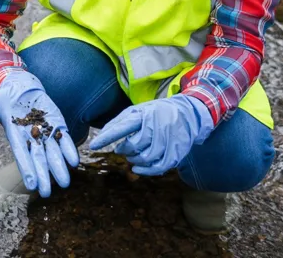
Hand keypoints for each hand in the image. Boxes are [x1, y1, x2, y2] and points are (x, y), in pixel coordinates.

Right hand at [0, 71, 79, 197]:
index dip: (27, 170)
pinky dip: (69, 149)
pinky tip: (75, 160)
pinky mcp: (58, 125)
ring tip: (66, 182)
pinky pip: (65, 139)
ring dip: (60, 167)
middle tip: (48, 193)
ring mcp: (46, 133)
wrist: (22, 89)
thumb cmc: (4, 99)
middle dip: (44, 176)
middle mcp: (32, 139)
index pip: (22, 156)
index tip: (31, 186)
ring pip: (54, 153)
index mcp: (16, 137)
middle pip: (39, 160)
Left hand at [87, 94, 213, 175]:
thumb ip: (119, 121)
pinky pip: (157, 167)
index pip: (122, 126)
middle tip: (121, 149)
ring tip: (131, 156)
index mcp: (144, 114)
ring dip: (133, 160)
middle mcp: (156, 127)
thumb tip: (101, 134)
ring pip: (145, 158)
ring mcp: (167, 140)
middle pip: (134, 145)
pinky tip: (137, 169)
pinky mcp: (175, 153)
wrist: (189, 114)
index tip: (93, 146)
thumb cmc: (156, 113)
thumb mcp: (138, 110)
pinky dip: (144, 171)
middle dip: (124, 150)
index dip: (107, 137)